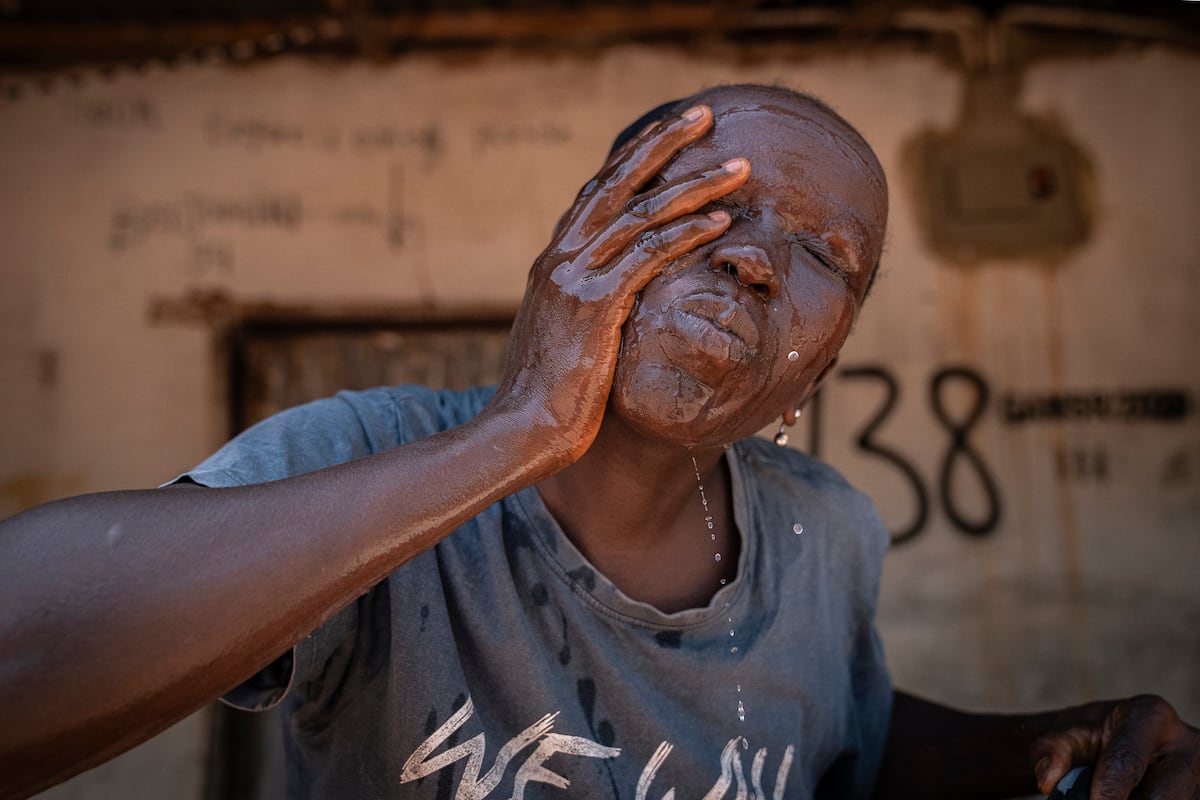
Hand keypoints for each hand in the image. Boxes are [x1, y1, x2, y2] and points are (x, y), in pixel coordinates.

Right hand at [487, 104, 749, 465]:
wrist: (521, 430)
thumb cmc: (549, 395)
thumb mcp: (565, 337)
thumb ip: (588, 304)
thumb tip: (619, 295)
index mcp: (553, 262)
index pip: (597, 192)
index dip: (635, 158)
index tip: (670, 133)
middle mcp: (560, 259)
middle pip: (617, 182)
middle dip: (664, 143)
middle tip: (703, 114)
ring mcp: (575, 278)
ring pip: (641, 213)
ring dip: (695, 186)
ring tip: (738, 167)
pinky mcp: (595, 304)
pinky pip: (650, 256)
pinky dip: (688, 234)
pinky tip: (722, 221)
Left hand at [1032, 694, 1199, 798]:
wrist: (1109, 741)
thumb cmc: (1089, 736)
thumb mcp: (1065, 734)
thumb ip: (1051, 750)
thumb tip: (1048, 779)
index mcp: (1151, 715)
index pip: (1127, 761)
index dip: (1109, 791)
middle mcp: (1187, 744)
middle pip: (1162, 796)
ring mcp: (1199, 775)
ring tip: (1109, 794)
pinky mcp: (1199, 793)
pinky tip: (1128, 798)